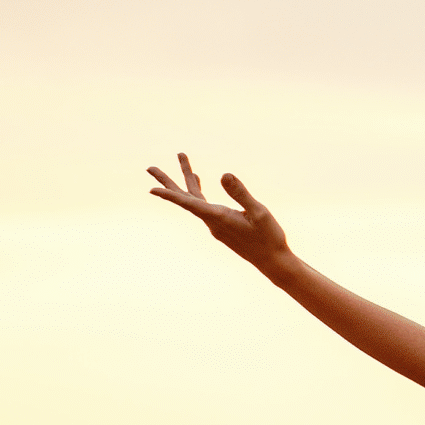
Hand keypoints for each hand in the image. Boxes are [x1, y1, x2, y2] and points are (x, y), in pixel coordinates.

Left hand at [146, 154, 290, 266]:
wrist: (274, 262)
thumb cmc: (269, 238)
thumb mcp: (259, 213)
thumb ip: (241, 193)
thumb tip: (224, 175)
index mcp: (218, 217)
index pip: (189, 203)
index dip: (169, 195)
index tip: (152, 189)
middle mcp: (212, 222)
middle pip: (185, 199)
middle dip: (168, 182)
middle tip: (149, 168)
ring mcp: (216, 225)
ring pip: (195, 200)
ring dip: (188, 181)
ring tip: (184, 162)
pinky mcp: (223, 226)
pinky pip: (204, 205)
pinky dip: (198, 191)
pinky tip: (198, 181)